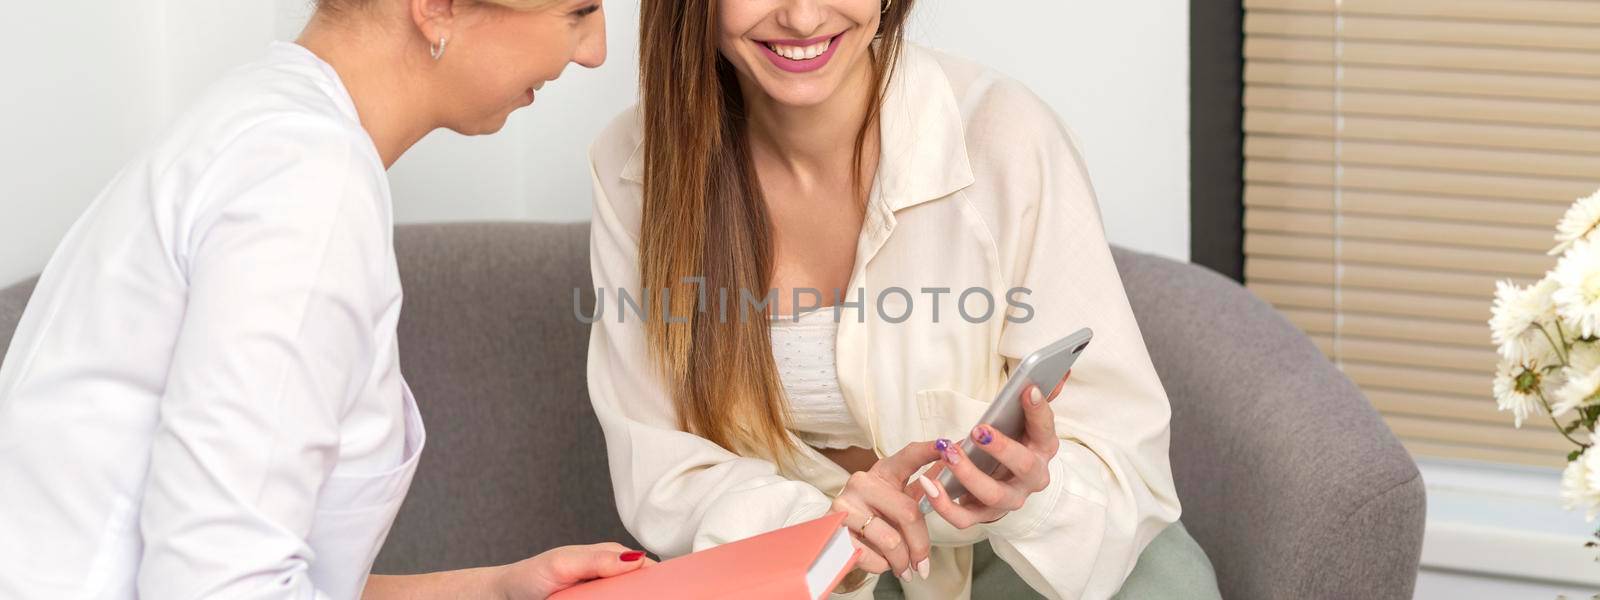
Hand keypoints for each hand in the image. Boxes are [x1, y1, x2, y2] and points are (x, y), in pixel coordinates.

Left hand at [497, 542, 653, 599]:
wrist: (503, 596)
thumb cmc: (530, 575)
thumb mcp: (563, 564)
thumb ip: (597, 560)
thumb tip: (636, 559)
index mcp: (608, 557)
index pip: (645, 566)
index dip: (659, 577)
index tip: (670, 589)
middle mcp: (608, 576)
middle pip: (639, 588)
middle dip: (650, 593)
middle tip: (659, 599)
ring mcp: (600, 594)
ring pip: (628, 597)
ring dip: (633, 599)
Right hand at [830, 441, 943, 582]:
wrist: (833, 542)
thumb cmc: (874, 522)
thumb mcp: (897, 504)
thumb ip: (922, 494)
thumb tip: (954, 478)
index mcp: (883, 472)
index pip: (908, 456)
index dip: (928, 450)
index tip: (947, 444)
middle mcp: (862, 482)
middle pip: (908, 513)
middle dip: (920, 545)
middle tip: (923, 565)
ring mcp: (846, 504)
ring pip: (891, 540)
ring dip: (901, 561)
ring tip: (902, 568)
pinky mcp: (834, 529)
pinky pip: (870, 555)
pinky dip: (881, 566)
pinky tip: (879, 563)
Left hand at [914, 370, 1068, 528]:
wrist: (1008, 484)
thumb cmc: (1014, 443)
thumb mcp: (1026, 421)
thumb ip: (1040, 396)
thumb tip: (1062, 371)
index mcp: (1044, 449)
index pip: (1046, 429)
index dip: (1039, 410)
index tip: (1028, 390)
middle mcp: (1032, 478)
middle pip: (1023, 466)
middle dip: (1001, 447)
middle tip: (979, 430)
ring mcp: (1008, 500)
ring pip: (993, 494)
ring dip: (969, 474)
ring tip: (950, 453)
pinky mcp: (983, 516)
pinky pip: (964, 518)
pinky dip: (944, 505)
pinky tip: (929, 485)